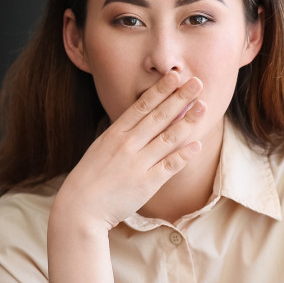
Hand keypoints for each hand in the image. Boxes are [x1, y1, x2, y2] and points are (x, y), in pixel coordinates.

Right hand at [53, 71, 205, 231]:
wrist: (80, 208)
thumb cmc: (90, 177)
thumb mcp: (100, 148)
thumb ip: (121, 134)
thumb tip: (138, 119)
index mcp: (114, 134)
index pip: (142, 106)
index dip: (160, 90)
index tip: (174, 75)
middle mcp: (127, 145)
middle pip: (158, 117)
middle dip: (179, 98)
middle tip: (197, 82)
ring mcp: (137, 164)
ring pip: (168, 138)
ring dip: (187, 121)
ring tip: (203, 107)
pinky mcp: (146, 183)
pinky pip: (169, 166)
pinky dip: (184, 155)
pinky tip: (197, 144)